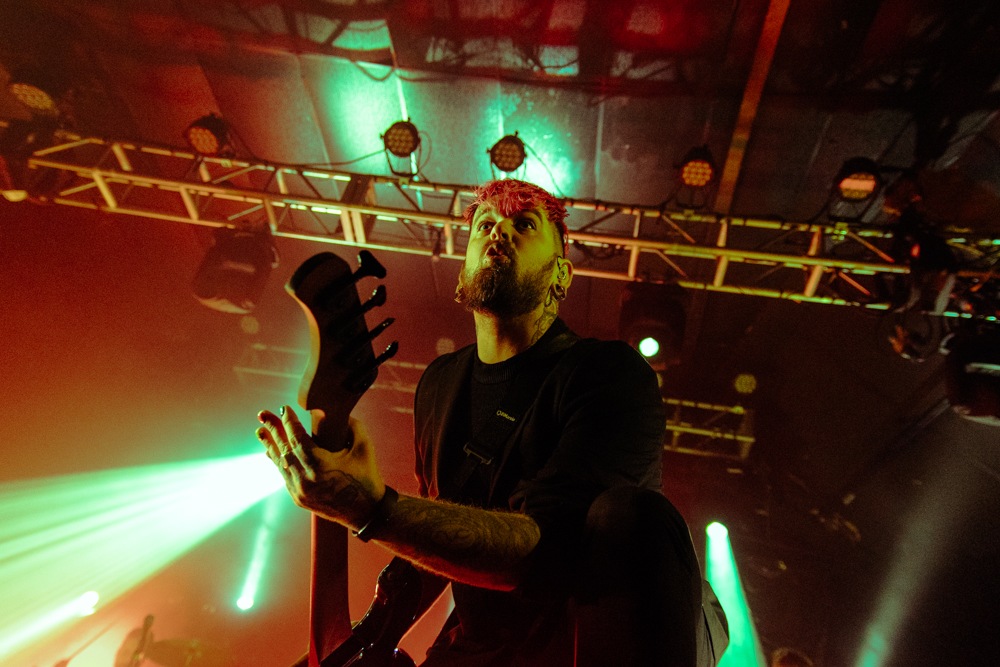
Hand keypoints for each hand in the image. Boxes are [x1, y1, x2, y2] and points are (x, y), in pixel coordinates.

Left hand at [256, 406, 384, 529]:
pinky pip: (284, 476)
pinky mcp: (299, 499)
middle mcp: (305, 479)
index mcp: (319, 465)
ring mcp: (299, 491)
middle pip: (283, 449)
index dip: (289, 421)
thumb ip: (351, 426)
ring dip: (270, 445)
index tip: (284, 408)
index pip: (297, 438)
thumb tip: (338, 413)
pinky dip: (278, 462)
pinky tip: (272, 453)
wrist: (367, 512)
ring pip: (280, 464)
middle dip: (273, 429)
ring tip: (260, 430)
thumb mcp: (364, 447)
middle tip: (263, 414)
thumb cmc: (367, 478)